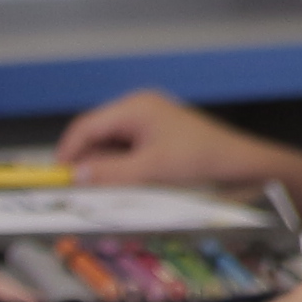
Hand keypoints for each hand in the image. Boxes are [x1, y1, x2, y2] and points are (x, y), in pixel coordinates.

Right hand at [63, 88, 259, 186]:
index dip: (68, 153)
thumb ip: (111, 174)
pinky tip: (125, 189)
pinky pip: (129, 155)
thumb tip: (77, 177)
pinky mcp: (159, 141)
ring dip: (106, 171)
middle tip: (80, 192)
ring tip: (106, 194)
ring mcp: (150, 125)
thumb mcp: (152, 170)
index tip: (58, 179)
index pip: (87, 126)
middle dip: (88, 164)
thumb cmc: (202, 160)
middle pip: (97, 137)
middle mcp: (139, 110)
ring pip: (112, 149)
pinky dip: (122, 172)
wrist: (244, 166)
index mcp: (135, 107)